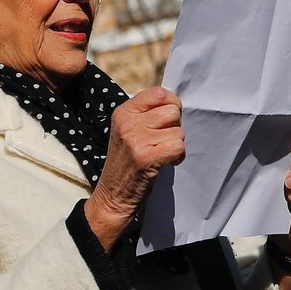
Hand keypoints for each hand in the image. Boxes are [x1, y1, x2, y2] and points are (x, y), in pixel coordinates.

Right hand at [88, 87, 185, 245]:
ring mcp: (135, 139)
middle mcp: (127, 122)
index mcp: (123, 112)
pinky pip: (178, 146)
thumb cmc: (126, 164)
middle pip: (173, 111)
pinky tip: (166, 163)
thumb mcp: (127, 132)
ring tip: (161, 154)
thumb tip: (174, 104)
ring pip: (178, 130)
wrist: (112, 196)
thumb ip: (146, 116)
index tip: (168, 120)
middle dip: (174, 127)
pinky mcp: (145, 157)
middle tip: (162, 141)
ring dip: (176, 145)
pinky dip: (177, 157)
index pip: (159, 93)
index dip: (171, 104)